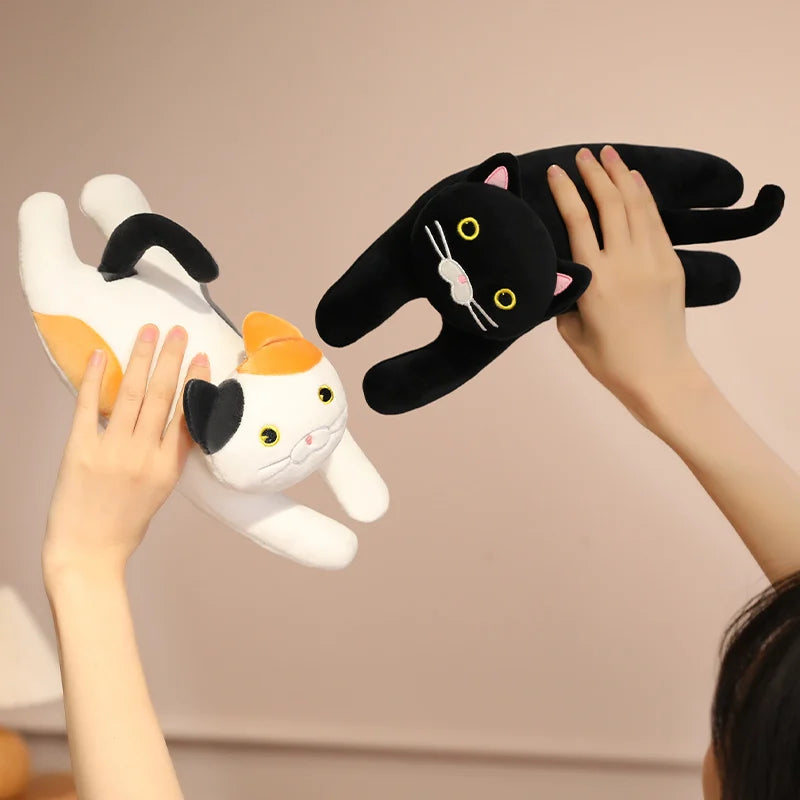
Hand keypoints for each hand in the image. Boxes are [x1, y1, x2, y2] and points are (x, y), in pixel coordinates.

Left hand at [43, 324, 210, 579]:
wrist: (88, 552)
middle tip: (177, 331)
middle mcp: (142, 455)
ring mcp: (110, 451)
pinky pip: (88, 406)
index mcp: (167, 466)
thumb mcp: (162, 490)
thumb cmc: (126, 523)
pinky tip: (99, 355)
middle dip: (171, 358)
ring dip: (140, 358)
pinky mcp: (79, 450)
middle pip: (161, 396)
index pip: (186, 414)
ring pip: (130, 394)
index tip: (201, 356)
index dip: (195, 381)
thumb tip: (174, 418)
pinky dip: (93, 378)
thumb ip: (170, 454)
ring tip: (148, 332)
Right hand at [547, 145, 705, 422]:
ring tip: (609, 155)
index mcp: (592, 279)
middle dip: (594, 174)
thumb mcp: (570, 329)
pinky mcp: (671, 265)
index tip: (556, 171)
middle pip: (609, 204)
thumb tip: (565, 269)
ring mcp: (652, 261)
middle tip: (583, 155)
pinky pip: (655, 222)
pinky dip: (644, 198)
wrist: (658, 374)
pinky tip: (635, 182)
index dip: (565, 191)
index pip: (576, 220)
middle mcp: (623, 263)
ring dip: (621, 176)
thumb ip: (565, 293)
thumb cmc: (607, 360)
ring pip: (636, 206)